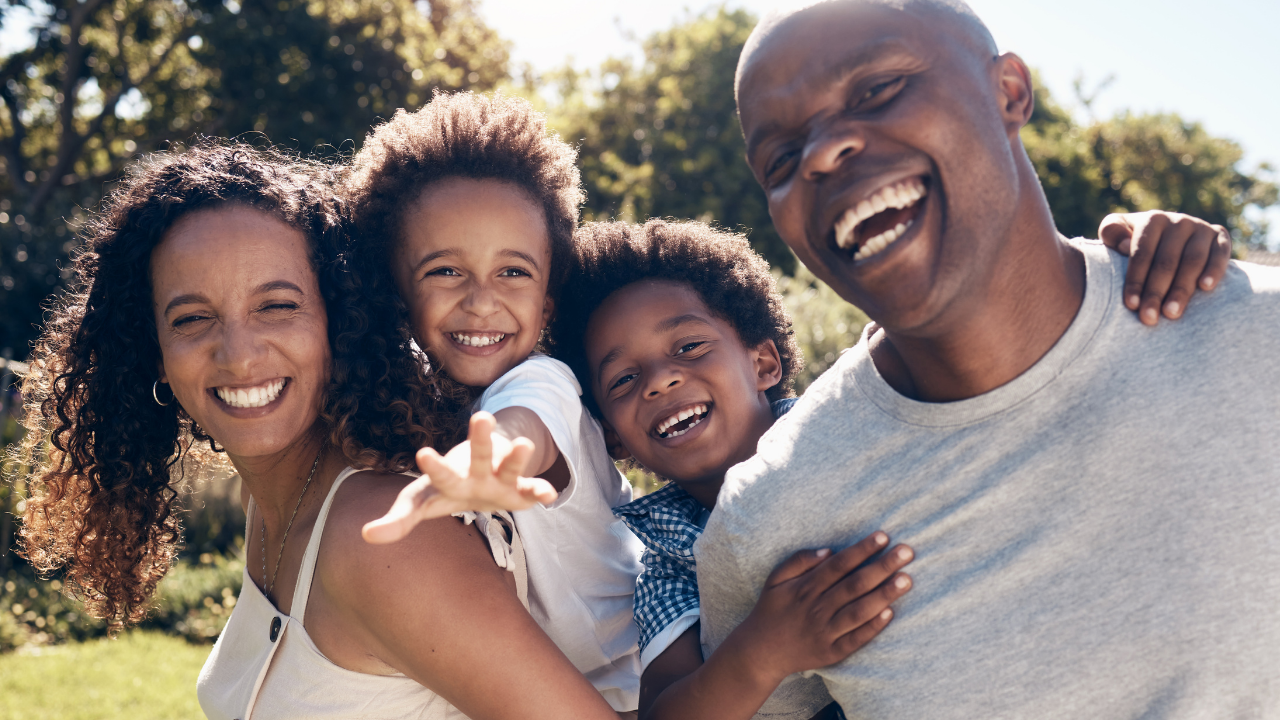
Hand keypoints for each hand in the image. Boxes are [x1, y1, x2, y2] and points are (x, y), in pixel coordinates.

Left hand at [362, 412, 558, 543]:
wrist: (483, 476)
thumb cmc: (447, 489)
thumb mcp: (421, 503)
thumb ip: (398, 520)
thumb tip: (365, 535)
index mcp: (450, 478)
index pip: (439, 473)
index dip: (433, 466)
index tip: (422, 452)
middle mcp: (477, 472)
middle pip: (479, 455)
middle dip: (481, 439)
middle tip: (481, 416)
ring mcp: (501, 478)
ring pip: (510, 465)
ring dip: (517, 456)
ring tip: (524, 445)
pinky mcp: (520, 490)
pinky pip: (532, 489)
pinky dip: (541, 490)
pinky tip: (550, 496)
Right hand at [730, 531, 913, 684]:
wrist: (760, 652)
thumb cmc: (771, 610)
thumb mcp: (775, 580)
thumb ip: (798, 561)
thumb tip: (827, 550)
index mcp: (805, 588)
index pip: (839, 565)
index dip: (861, 550)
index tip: (883, 536)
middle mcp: (817, 608)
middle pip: (854, 584)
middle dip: (882, 567)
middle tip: (907, 552)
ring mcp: (825, 631)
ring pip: (859, 611)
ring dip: (884, 595)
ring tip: (907, 580)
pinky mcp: (832, 652)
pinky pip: (855, 639)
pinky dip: (872, 627)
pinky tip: (890, 614)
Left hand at [1098, 211, 1230, 324]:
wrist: (1167, 237)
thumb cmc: (1133, 242)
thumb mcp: (1115, 234)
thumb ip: (1112, 233)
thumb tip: (1125, 246)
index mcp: (1152, 220)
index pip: (1142, 252)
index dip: (1136, 280)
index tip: (1131, 305)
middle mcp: (1178, 221)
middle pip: (1167, 261)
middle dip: (1156, 292)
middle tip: (1149, 318)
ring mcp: (1201, 228)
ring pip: (1192, 260)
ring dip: (1182, 288)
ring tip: (1171, 313)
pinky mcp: (1220, 237)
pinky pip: (1220, 253)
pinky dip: (1214, 269)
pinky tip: (1206, 287)